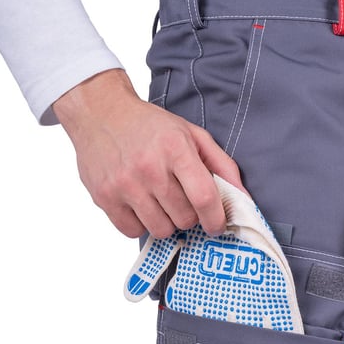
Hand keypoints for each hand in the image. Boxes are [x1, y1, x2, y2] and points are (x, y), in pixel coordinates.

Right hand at [53, 68, 244, 237]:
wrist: (100, 112)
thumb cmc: (149, 125)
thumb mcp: (191, 134)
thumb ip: (221, 165)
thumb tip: (243, 197)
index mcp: (175, 149)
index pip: (204, 198)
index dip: (215, 219)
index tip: (216, 225)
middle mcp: (149, 168)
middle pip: (184, 219)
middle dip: (189, 216)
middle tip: (182, 201)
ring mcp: (124, 185)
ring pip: (160, 229)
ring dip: (166, 222)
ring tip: (160, 202)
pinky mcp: (104, 197)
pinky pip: (133, 231)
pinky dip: (141, 224)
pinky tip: (140, 204)